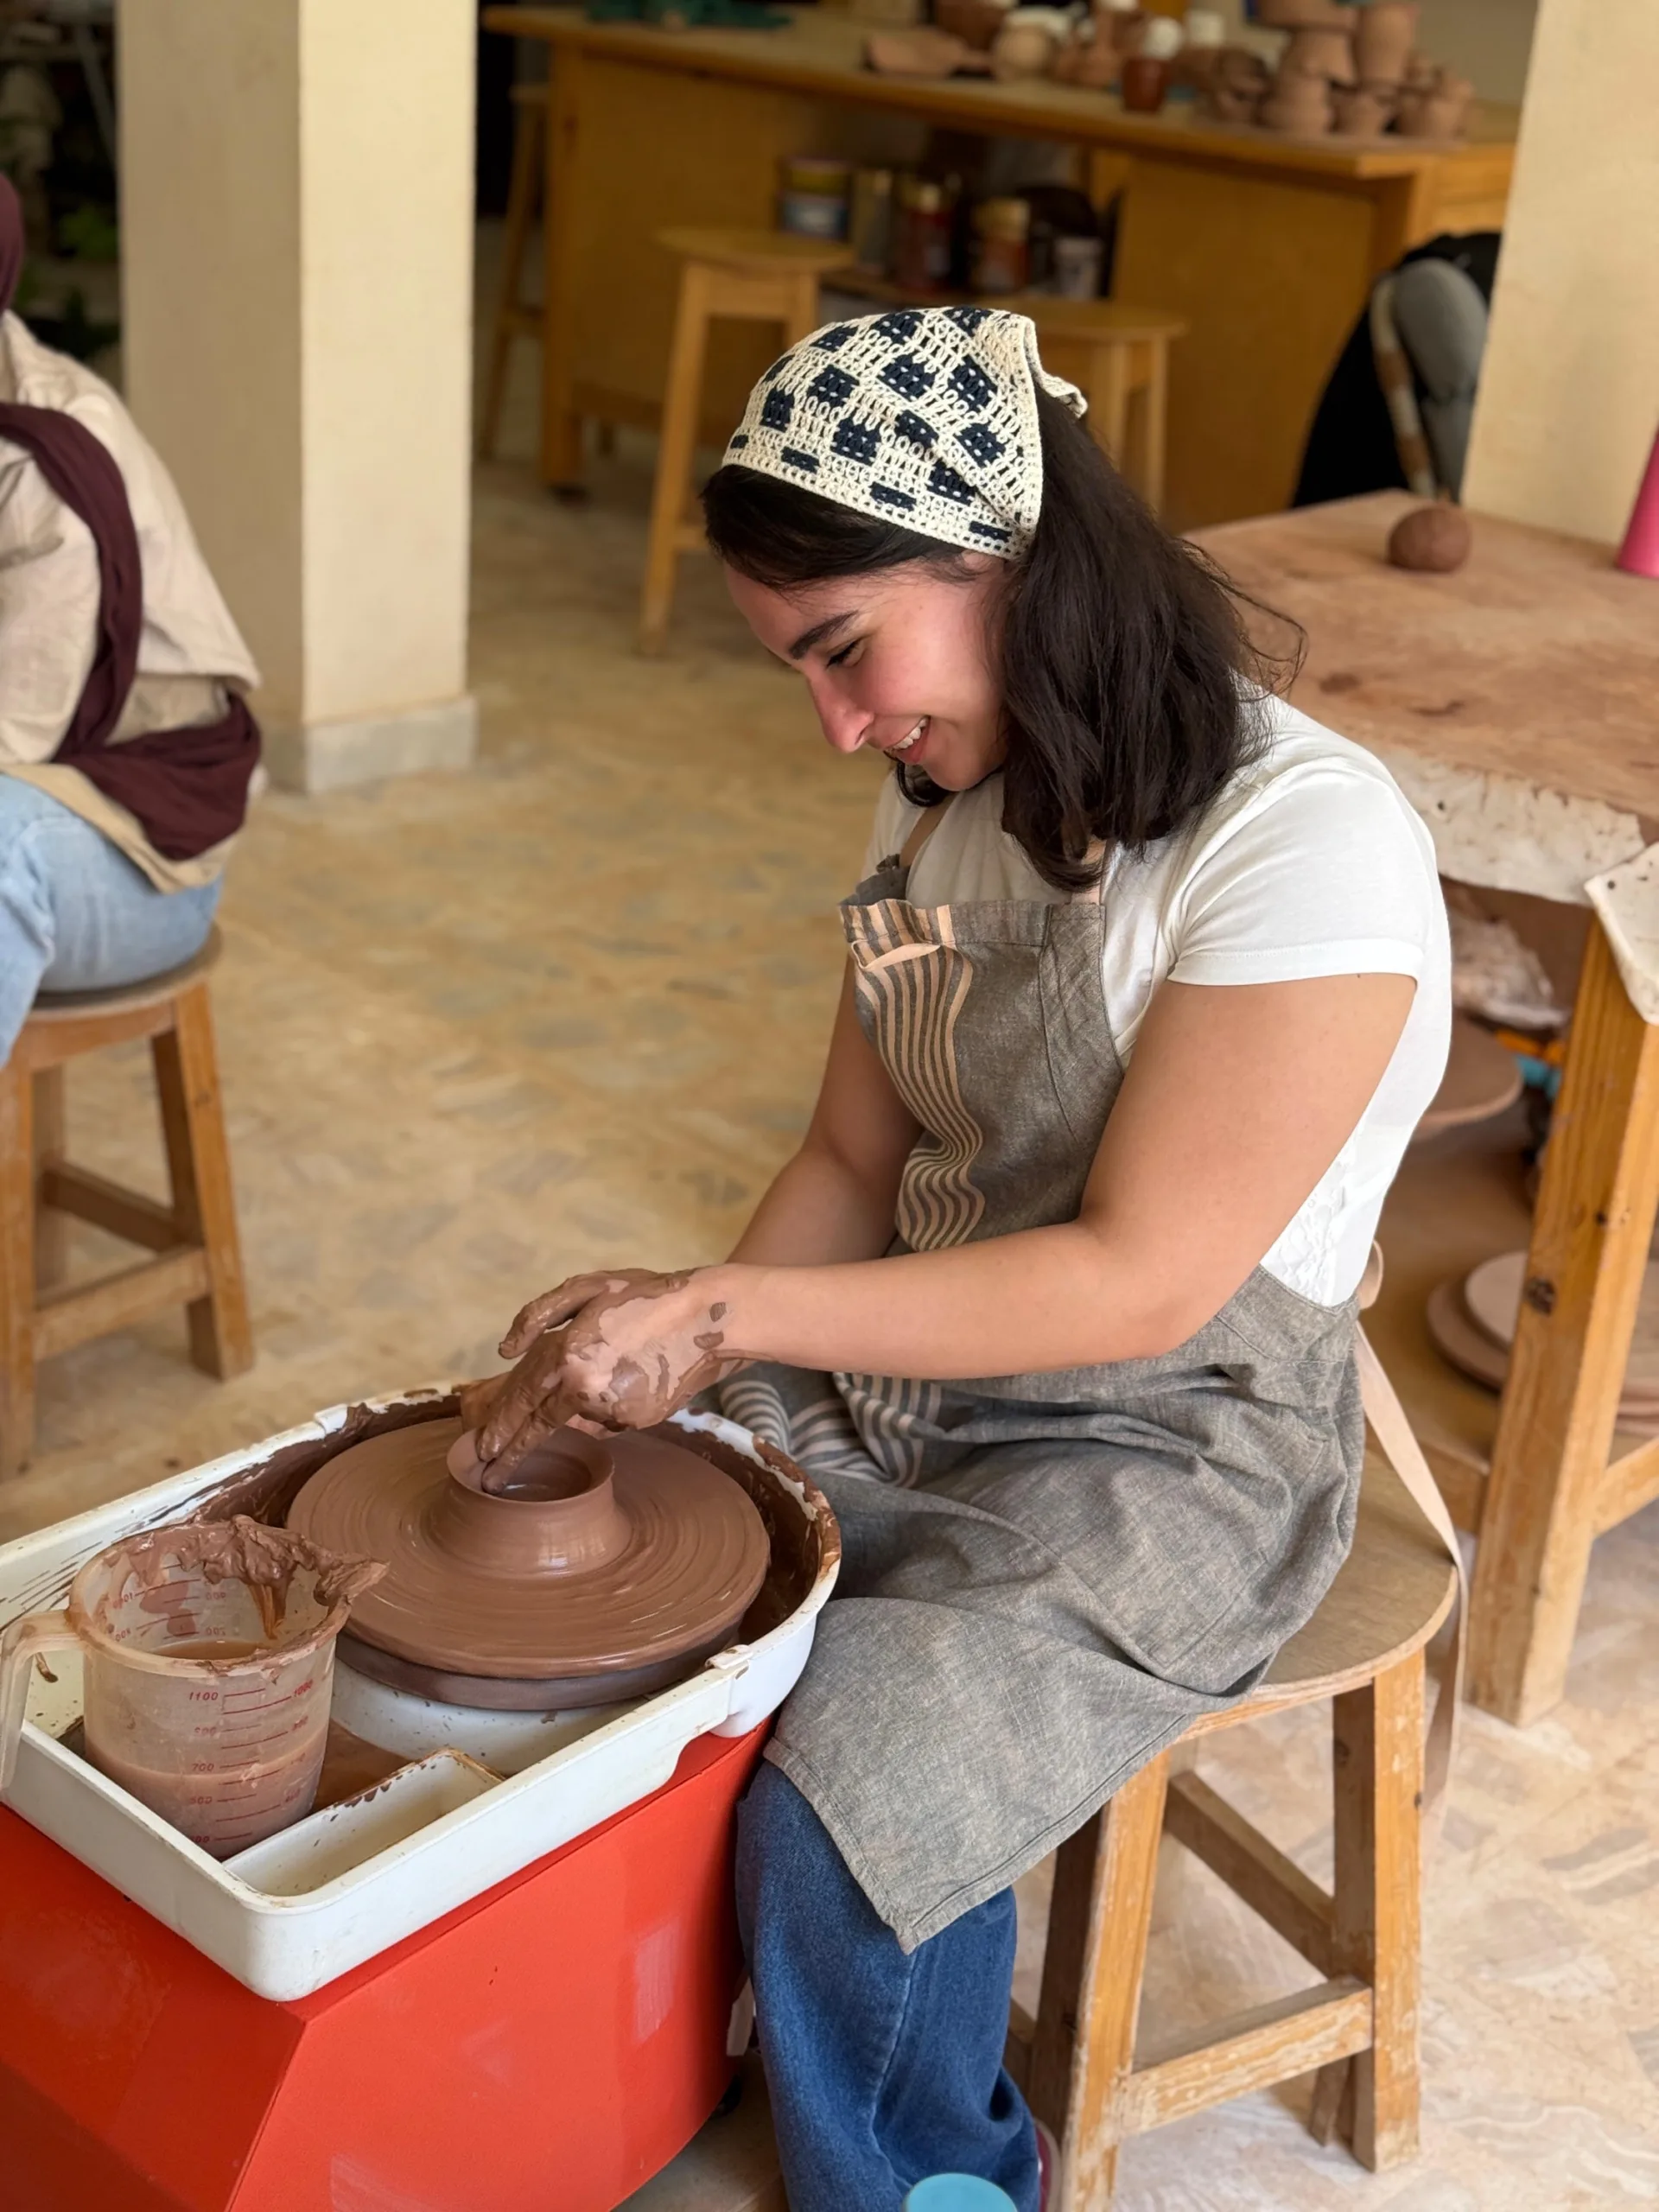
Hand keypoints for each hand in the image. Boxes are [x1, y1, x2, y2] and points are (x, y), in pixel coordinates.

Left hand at [473, 1268, 744, 1476]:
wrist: (709, 1319)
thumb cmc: (644, 1296)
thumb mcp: (588, 1287)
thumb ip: (538, 1314)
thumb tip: (505, 1351)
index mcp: (566, 1351)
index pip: (520, 1397)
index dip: (499, 1425)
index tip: (480, 1449)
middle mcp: (583, 1385)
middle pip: (537, 1427)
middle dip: (511, 1454)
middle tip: (492, 1477)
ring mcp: (611, 1408)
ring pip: (577, 1418)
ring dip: (576, 1409)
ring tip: (608, 1373)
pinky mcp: (636, 1420)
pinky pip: (608, 1418)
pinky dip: (608, 1404)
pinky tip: (630, 1375)